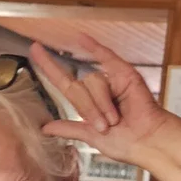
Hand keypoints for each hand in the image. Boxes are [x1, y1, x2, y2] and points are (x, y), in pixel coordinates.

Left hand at [32, 40, 176, 165]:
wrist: (147, 142)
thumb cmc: (126, 143)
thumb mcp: (90, 137)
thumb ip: (69, 128)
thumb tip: (46, 127)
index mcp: (88, 104)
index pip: (63, 81)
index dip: (48, 66)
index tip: (33, 49)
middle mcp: (97, 90)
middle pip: (77, 89)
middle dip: (89, 109)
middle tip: (106, 125)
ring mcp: (110, 80)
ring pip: (91, 82)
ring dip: (102, 104)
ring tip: (116, 118)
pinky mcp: (124, 74)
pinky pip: (105, 56)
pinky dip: (93, 47)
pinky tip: (80, 38)